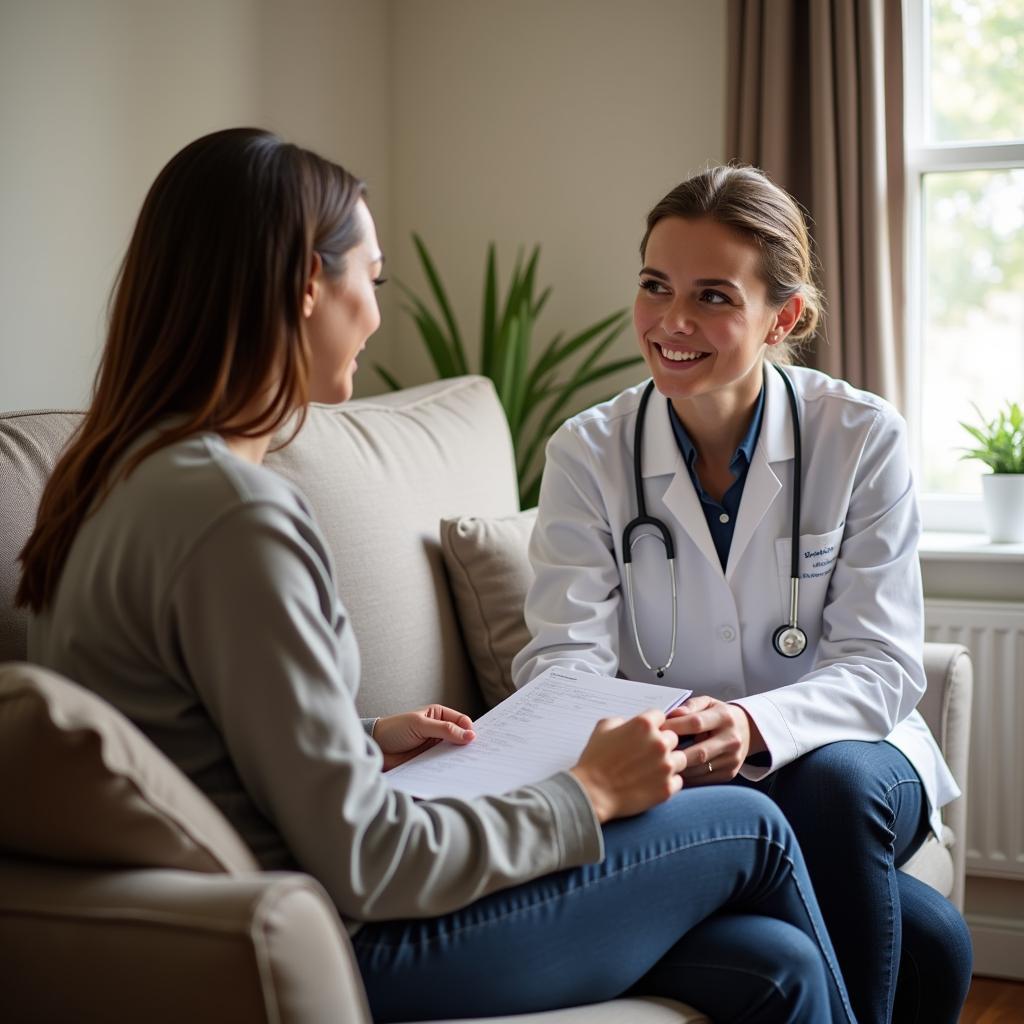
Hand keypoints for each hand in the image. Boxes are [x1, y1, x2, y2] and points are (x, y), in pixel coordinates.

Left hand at [374, 704, 475, 770]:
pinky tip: (453, 774)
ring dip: (459, 759)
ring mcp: (435, 748)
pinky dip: (449, 769)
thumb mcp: (420, 724)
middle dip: (467, 746)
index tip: (475, 741)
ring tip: (468, 768)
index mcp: (439, 715)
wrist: (376, 748)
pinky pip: (443, 766)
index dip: (469, 730)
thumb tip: (470, 735)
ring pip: (453, 753)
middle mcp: (440, 731)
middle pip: (460, 738)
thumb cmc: (395, 730)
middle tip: (477, 756)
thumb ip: (444, 730)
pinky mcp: (430, 762)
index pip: (462, 721)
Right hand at [570, 710, 686, 822]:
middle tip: (647, 754)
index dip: (652, 725)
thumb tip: (631, 724)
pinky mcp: (667, 788)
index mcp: (643, 725)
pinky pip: (678, 781)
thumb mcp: (602, 728)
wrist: (592, 793)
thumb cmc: (594, 760)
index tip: (646, 734)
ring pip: (681, 759)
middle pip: (673, 738)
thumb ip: (622, 721)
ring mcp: (665, 766)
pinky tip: (652, 783)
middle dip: (661, 744)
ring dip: (669, 762)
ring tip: (652, 770)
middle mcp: (659, 743)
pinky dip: (668, 782)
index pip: (660, 717)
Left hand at [664, 696, 765, 784]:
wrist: (746, 731)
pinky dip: (687, 777)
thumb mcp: (707, 703)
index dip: (674, 727)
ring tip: (661, 764)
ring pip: (700, 769)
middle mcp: (732, 740)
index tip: (657, 729)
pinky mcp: (729, 774)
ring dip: (679, 768)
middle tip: (655, 753)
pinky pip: (703, 779)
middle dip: (675, 753)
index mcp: (725, 717)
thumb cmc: (718, 715)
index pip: (696, 723)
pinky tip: (674, 771)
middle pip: (699, 752)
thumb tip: (672, 714)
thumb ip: (689, 706)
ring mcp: (732, 759)